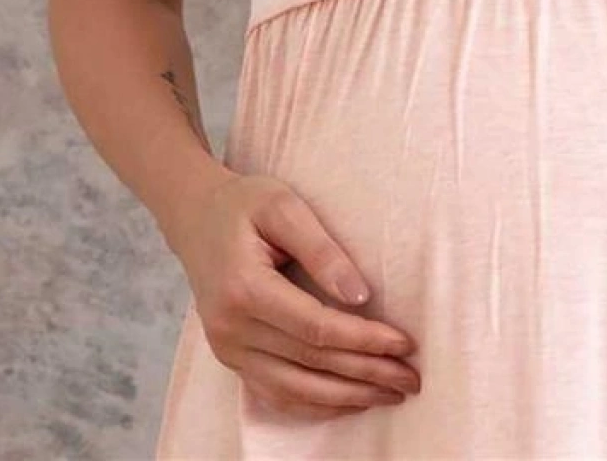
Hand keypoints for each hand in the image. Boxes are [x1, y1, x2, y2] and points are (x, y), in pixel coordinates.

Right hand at [170, 170, 420, 418]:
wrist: (195, 215)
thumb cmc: (245, 203)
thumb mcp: (284, 206)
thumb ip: (322, 250)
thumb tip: (360, 297)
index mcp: (245, 288)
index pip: (316, 328)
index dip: (364, 340)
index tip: (404, 343)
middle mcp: (231, 328)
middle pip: (311, 363)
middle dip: (366, 373)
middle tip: (411, 378)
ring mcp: (227, 348)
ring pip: (294, 389)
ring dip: (347, 397)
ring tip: (391, 394)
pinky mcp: (230, 357)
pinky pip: (275, 393)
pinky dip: (315, 404)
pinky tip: (349, 401)